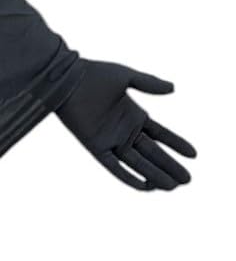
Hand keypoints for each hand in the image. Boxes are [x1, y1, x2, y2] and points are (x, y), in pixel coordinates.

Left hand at [55, 58, 195, 190]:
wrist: (66, 78)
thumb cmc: (92, 74)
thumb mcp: (125, 77)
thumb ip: (148, 83)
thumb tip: (174, 88)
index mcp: (132, 114)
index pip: (160, 134)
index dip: (176, 144)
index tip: (194, 155)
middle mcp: (123, 129)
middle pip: (152, 152)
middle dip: (169, 166)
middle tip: (188, 180)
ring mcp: (110, 139)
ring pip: (137, 163)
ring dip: (155, 175)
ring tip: (174, 186)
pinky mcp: (95, 145)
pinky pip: (114, 166)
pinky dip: (129, 177)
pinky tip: (145, 186)